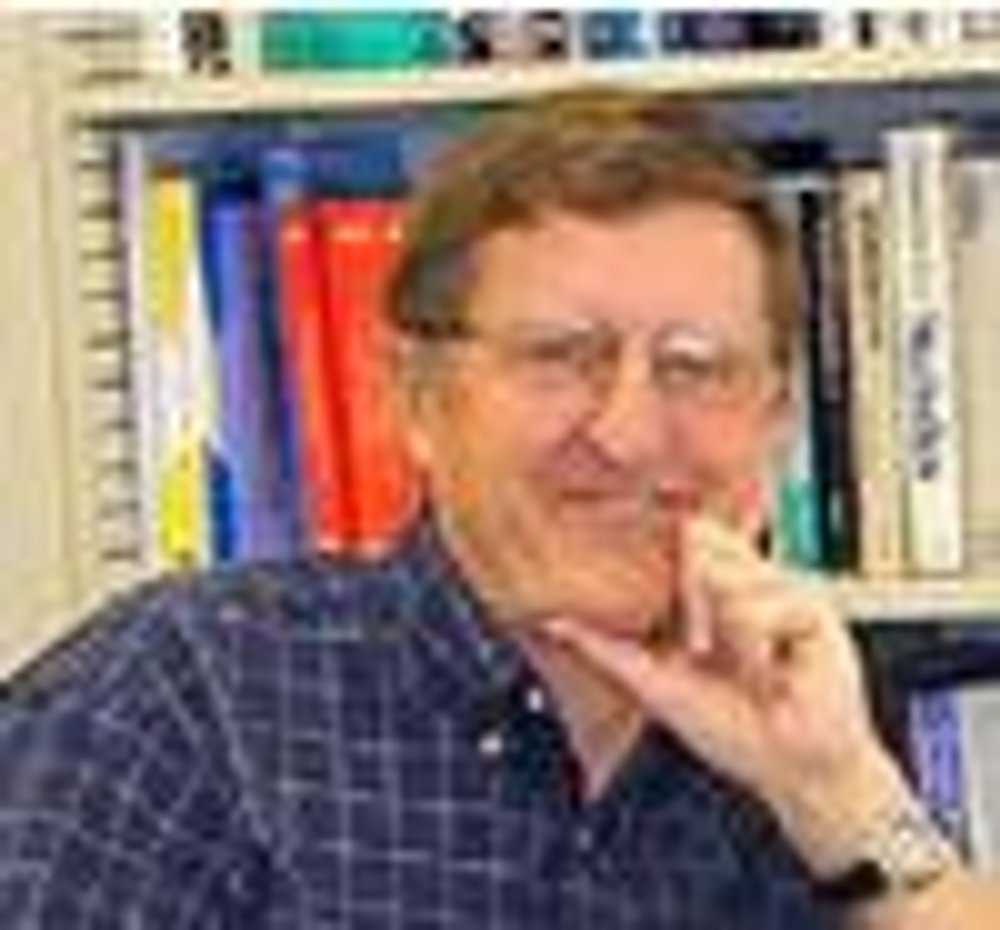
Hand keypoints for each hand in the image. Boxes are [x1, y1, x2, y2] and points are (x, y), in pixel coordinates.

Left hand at [543, 514, 913, 871]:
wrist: (792, 771)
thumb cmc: (730, 729)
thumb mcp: (657, 684)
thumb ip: (606, 650)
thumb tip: (550, 621)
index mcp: (714, 590)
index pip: (685, 536)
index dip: (669, 540)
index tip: (659, 562)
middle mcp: (749, 579)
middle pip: (698, 540)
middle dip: (688, 593)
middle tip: (700, 650)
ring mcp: (784, 588)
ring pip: (723, 577)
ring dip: (722, 635)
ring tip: (746, 670)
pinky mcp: (815, 607)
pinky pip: (759, 608)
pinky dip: (756, 650)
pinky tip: (774, 674)